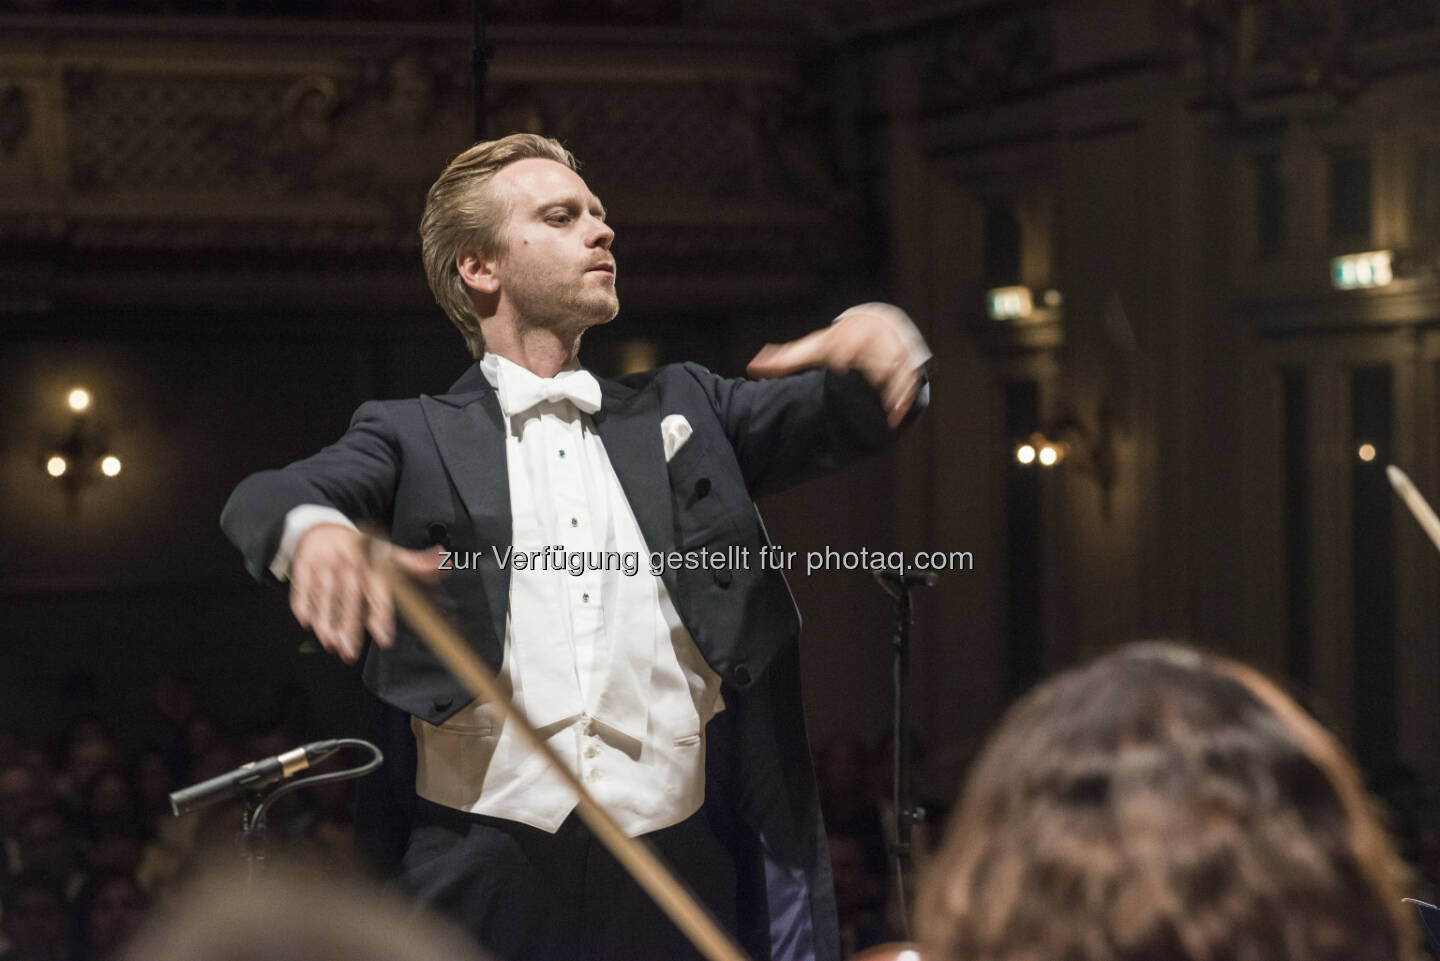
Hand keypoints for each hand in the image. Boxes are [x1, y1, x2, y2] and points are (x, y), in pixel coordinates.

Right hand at [289, 524, 440, 662]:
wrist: (320, 526)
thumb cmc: (359, 546)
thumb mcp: (386, 551)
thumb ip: (415, 562)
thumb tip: (444, 562)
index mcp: (370, 561)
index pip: (377, 591)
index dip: (380, 614)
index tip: (383, 637)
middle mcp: (348, 564)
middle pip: (349, 599)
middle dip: (349, 627)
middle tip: (350, 652)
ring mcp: (323, 565)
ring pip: (325, 597)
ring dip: (327, 622)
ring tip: (332, 644)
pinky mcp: (302, 567)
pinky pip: (302, 589)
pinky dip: (303, 606)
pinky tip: (308, 624)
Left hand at [746, 304, 927, 427]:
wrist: (878, 323)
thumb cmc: (841, 341)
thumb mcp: (815, 347)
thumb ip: (787, 359)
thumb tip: (753, 367)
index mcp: (852, 331)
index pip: (848, 339)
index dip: (843, 349)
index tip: (837, 363)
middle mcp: (877, 337)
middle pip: (877, 352)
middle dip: (875, 368)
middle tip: (870, 386)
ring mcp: (897, 348)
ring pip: (899, 366)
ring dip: (895, 388)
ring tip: (888, 411)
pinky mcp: (911, 362)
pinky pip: (912, 378)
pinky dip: (906, 396)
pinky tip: (897, 416)